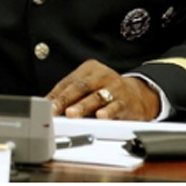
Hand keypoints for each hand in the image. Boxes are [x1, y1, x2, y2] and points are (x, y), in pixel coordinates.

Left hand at [45, 59, 160, 120]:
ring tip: (71, 114)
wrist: (138, 95)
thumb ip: (72, 94)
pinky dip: (107, 112)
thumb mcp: (89, 86)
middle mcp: (102, 75)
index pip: (69, 81)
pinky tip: (100, 117)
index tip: (46, 104)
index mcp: (89, 68)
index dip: (56, 94)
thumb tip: (51, 105)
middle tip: (54, 108)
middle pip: (80, 87)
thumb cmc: (107, 90)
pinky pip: (115, 106)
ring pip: (96, 97)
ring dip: (82, 106)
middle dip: (65, 99)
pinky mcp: (126, 101)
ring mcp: (115, 87)